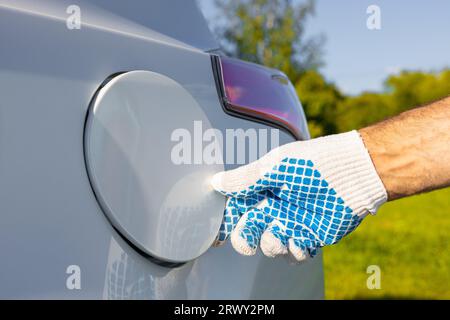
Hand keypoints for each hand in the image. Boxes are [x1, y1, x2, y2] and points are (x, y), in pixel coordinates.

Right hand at [211, 131, 386, 261]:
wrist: (354, 174)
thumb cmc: (313, 164)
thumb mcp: (274, 167)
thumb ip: (245, 179)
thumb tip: (216, 183)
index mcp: (264, 187)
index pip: (237, 207)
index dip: (225, 221)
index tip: (218, 235)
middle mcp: (276, 206)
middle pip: (249, 230)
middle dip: (244, 240)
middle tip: (246, 242)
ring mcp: (293, 221)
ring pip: (270, 245)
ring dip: (270, 245)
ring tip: (279, 236)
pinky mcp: (312, 235)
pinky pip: (296, 253)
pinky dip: (294, 251)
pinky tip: (299, 240)